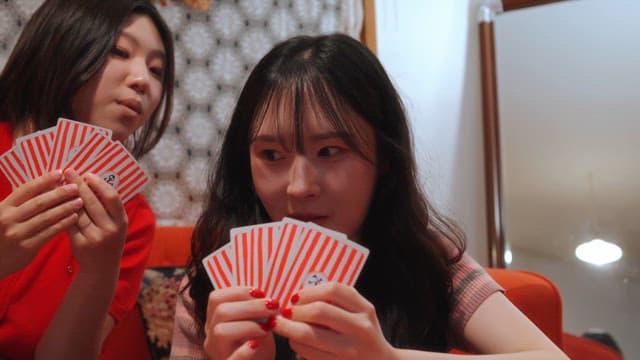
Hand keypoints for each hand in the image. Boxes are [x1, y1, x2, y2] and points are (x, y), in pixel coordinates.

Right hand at [0, 170, 81, 276]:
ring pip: (46, 217)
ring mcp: (18, 234)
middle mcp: (8, 219)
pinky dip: (63, 224)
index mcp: (2, 208)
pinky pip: (49, 233)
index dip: (44, 180)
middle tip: (76, 187)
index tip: (60, 173)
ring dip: (65, 208)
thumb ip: (19, 204)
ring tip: (80, 201)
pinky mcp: (27, 248)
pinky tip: (74, 218)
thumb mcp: (2, 215)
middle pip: (39, 202)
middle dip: (60, 193)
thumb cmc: (0, 234)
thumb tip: (47, 186)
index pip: (26, 189)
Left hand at [63, 169, 127, 271]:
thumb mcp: (116, 224)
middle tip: (69, 172)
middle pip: (93, 201)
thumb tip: (91, 180)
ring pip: (78, 211)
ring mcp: (95, 237)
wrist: (101, 268)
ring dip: (67, 196)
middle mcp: (110, 229)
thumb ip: (108, 207)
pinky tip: (55, 201)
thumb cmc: (108, 240)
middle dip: (79, 184)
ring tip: (59, 184)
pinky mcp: (80, 244)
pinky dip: (62, 211)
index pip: (112, 197)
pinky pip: (69, 223)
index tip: (88, 174)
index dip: (99, 183)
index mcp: (121, 221)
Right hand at [204, 286, 280, 359]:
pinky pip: (232, 358)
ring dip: (249, 324)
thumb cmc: (258, 345)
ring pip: (220, 331)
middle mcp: (211, 336)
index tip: (261, 293)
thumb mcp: (255, 323)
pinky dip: (245, 351)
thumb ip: (254, 310)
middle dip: (250, 306)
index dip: (239, 291)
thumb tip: (267, 297)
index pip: (216, 298)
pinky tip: (256, 344)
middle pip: (220, 311)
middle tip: (273, 306)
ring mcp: (217, 353)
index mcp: (215, 321)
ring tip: (269, 325)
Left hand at [273, 282, 396, 359]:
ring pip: (308, 335)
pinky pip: (308, 354)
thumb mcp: (359, 313)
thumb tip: (297, 297)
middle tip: (284, 313)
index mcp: (364, 309)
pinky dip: (297, 346)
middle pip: (318, 311)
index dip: (308, 292)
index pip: (333, 290)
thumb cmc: (361, 336)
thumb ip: (336, 301)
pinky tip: (296, 342)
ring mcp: (351, 351)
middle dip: (295, 311)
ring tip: (284, 327)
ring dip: (289, 329)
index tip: (295, 297)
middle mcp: (361, 329)